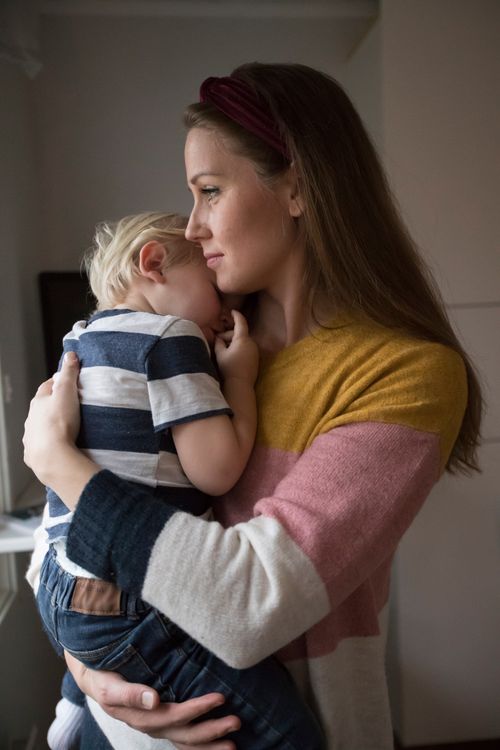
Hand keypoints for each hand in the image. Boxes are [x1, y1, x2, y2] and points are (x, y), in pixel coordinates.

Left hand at [23, 352, 80, 480]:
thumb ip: (69, 373)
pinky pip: (41, 444)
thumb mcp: (68, 392)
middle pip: (43, 407)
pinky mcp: (33, 452)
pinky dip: (48, 443)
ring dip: (49, 424)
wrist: (52, 456)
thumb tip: (70, 355)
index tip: (69, 383)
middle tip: (70, 406)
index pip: (47, 386)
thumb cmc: (60, 422)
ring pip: (40, 426)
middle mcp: (31, 418)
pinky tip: (58, 445)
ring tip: (66, 427)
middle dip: (54, 405)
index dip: (58, 383)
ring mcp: (31, 436)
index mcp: (38, 402)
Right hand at [65, 653, 239, 748]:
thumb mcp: (110, 685)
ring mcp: (158, 727)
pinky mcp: (162, 723)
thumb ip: (130, 694)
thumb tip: (154, 699)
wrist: (95, 679)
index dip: (198, 709)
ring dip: (211, 744)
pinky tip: (218, 743)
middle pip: (186, 734)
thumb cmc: (103, 678)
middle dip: (213, 730)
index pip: (175, 716)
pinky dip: (201, 744)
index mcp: (142, 717)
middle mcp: (152, 726)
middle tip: (237, 722)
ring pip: (187, 741)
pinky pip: (183, 738)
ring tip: (233, 744)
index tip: (220, 698)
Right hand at [214, 310, 258, 384]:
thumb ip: (219, 342)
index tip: (232, 311)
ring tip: (222, 350)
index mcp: (243, 339)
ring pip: (242, 341)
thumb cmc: (229, 368)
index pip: (241, 322)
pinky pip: (246, 348)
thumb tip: (218, 338)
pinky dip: (238, 348)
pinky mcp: (255, 359)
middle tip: (217, 341)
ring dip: (233, 342)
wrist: (240, 385)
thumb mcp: (220, 353)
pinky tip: (230, 356)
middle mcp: (251, 343)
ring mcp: (255, 351)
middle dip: (228, 335)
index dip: (236, 315)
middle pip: (239, 333)